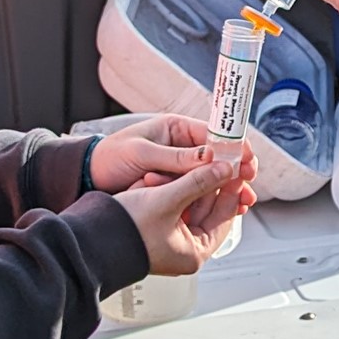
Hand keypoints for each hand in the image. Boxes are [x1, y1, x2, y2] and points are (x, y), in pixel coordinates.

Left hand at [83, 113, 257, 197]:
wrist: (87, 177)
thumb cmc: (109, 157)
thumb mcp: (142, 153)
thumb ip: (174, 157)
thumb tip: (209, 157)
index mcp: (176, 129)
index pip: (214, 134)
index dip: (233, 145)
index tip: (247, 158)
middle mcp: (182, 147)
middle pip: (219, 157)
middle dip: (236, 170)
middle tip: (250, 182)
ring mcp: (179, 168)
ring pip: (212, 177)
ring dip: (229, 188)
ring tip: (244, 201)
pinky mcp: (174, 187)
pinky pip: (198, 192)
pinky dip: (213, 200)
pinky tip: (226, 210)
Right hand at [115, 158, 251, 274]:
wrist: (87, 240)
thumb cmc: (124, 229)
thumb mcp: (167, 200)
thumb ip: (198, 182)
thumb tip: (225, 169)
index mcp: (195, 253)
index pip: (225, 214)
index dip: (229, 186)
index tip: (232, 164)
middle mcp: (186, 251)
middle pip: (206, 207)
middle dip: (197, 182)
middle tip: (201, 158)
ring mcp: (171, 242)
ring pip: (186, 204)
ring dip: (178, 184)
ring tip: (161, 171)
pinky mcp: (157, 232)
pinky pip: (170, 206)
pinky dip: (164, 191)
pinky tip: (152, 179)